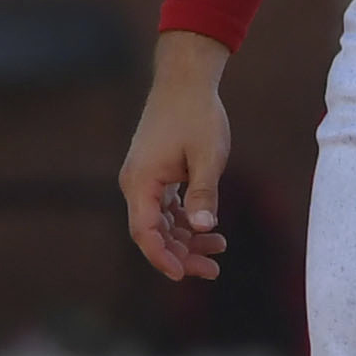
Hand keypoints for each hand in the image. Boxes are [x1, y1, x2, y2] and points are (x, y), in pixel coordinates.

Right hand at [118, 32, 233, 282]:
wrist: (185, 81)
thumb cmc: (197, 115)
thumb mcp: (208, 156)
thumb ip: (204, 193)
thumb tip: (205, 228)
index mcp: (141, 182)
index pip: (145, 232)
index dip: (162, 257)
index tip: (184, 275)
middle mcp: (136, 184)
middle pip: (153, 233)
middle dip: (180, 254)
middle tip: (213, 270)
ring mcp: (144, 180)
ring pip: (161, 222)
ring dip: (186, 239)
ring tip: (219, 249)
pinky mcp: (155, 174)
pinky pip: (166, 208)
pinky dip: (185, 221)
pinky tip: (209, 230)